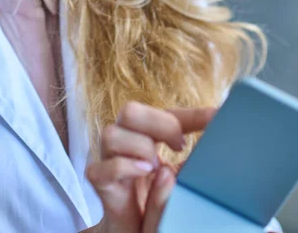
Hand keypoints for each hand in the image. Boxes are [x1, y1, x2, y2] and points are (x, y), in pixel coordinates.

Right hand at [85, 102, 215, 232]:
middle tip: (180, 145)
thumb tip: (206, 151)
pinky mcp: (103, 188)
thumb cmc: (158, 204)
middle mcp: (125, 145)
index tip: (216, 118)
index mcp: (146, 138)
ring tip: (156, 166)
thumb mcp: (181, 182)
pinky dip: (123, 167)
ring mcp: (111, 163)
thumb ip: (189, 167)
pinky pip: (101, 170)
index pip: (166, 114)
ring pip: (111, 134)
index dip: (192, 115)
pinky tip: (143, 173)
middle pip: (130, 112)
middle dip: (159, 122)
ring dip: (139, 146)